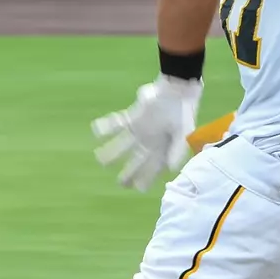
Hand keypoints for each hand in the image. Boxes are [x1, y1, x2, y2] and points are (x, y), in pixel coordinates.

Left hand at [91, 75, 201, 190]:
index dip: (147, 178)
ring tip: (99, 159)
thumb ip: (177, 150)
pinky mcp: (133, 117)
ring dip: (112, 151)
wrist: (177, 90)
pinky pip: (118, 123)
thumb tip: (171, 169)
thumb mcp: (184, 132)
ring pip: (123, 144)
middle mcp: (150, 142)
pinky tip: (96, 130)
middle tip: (121, 184)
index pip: (154, 167)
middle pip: (137, 160)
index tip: (139, 188)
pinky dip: (106, 126)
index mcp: (163, 147)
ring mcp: (140, 130)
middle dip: (130, 172)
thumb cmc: (182, 111)